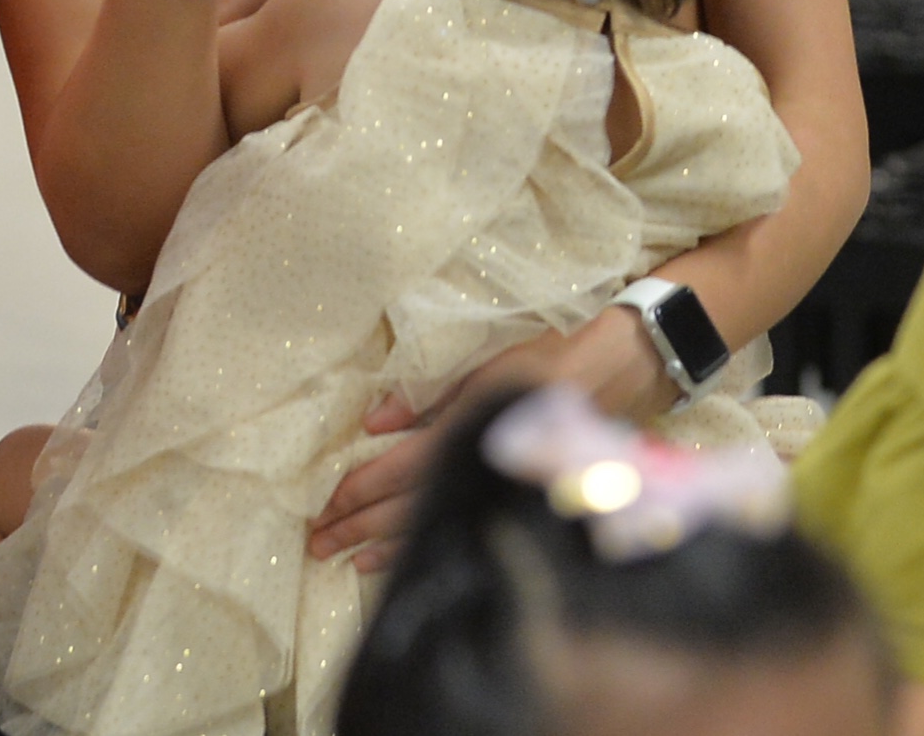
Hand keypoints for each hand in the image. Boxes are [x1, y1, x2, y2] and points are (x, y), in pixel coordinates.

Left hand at [307, 307, 672, 569]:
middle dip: (357, 528)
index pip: (400, 471)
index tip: (325, 507)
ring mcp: (492, 494)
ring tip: (343, 558)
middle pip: (406, 510)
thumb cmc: (540, 362)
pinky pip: (454, 532)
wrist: (607, 378)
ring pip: (428, 528)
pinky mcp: (505, 503)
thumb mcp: (482, 367)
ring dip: (381, 546)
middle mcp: (476, 472)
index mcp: (466, 434)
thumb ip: (426, 397)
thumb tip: (373, 422)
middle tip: (316, 544)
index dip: (359, 491)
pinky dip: (419, 549)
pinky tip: (391, 562)